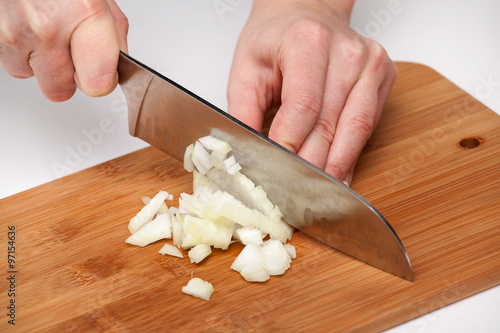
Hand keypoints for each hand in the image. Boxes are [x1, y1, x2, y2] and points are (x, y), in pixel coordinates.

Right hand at [0, 0, 127, 101]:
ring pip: (31, 76)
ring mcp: (13, 31)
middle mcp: (45, 27)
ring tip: (45, 28)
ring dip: (40, 61)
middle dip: (67, 76)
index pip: (97, 84)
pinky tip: (26, 22)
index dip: (100, 81)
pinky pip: (10, 61)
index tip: (101, 72)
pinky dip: (20, 48)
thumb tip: (115, 66)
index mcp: (82, 13)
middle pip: (60, 91)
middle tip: (71, 49)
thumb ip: (112, 36)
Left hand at [227, 0, 396, 184]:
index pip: (303, 109)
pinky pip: (369, 125)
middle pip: (330, 125)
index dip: (290, 147)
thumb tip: (246, 154)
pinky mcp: (383, 76)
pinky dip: (351, 154)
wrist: (305, 14)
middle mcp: (346, 52)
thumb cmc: (276, 39)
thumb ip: (243, 112)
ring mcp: (370, 64)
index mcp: (308, 43)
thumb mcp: (247, 69)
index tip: (276, 175)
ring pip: (355, 130)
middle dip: (310, 166)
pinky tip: (338, 173)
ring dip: (335, 167)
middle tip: (294, 195)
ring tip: (318, 193)